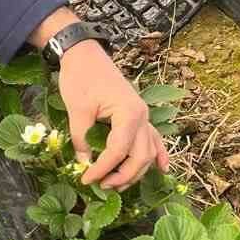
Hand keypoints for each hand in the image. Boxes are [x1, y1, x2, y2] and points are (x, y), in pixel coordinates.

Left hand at [57, 40, 168, 188]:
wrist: (84, 54)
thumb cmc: (80, 77)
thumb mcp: (77, 110)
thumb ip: (81, 139)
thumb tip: (83, 164)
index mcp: (128, 113)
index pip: (118, 151)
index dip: (102, 169)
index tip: (85, 178)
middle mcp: (142, 116)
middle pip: (140, 156)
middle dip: (123, 176)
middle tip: (101, 185)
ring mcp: (143, 115)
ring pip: (148, 151)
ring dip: (135, 171)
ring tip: (116, 184)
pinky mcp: (138, 115)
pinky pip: (153, 138)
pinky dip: (158, 154)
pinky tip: (162, 168)